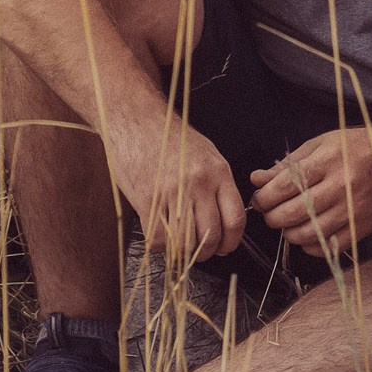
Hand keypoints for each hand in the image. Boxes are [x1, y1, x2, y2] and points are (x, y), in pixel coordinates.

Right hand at [106, 103, 245, 263]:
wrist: (136, 119)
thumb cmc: (171, 137)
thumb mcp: (206, 153)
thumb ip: (218, 186)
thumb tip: (225, 220)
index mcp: (217, 172)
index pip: (235, 219)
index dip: (232, 242)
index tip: (225, 247)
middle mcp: (198, 183)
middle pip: (211, 236)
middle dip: (208, 252)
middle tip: (201, 250)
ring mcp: (172, 193)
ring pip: (186, 243)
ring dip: (184, 253)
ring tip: (180, 246)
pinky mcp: (146, 200)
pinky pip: (159, 239)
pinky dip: (161, 246)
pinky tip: (160, 236)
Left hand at [250, 123, 371, 258]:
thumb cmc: (354, 148)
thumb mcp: (319, 145)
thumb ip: (286, 165)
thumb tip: (256, 179)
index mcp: (327, 162)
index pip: (284, 187)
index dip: (264, 197)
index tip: (259, 199)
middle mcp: (340, 187)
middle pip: (293, 213)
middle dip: (272, 217)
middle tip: (270, 213)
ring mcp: (352, 210)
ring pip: (308, 234)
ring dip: (289, 233)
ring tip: (287, 223)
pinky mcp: (362, 228)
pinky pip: (328, 247)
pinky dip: (311, 246)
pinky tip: (308, 234)